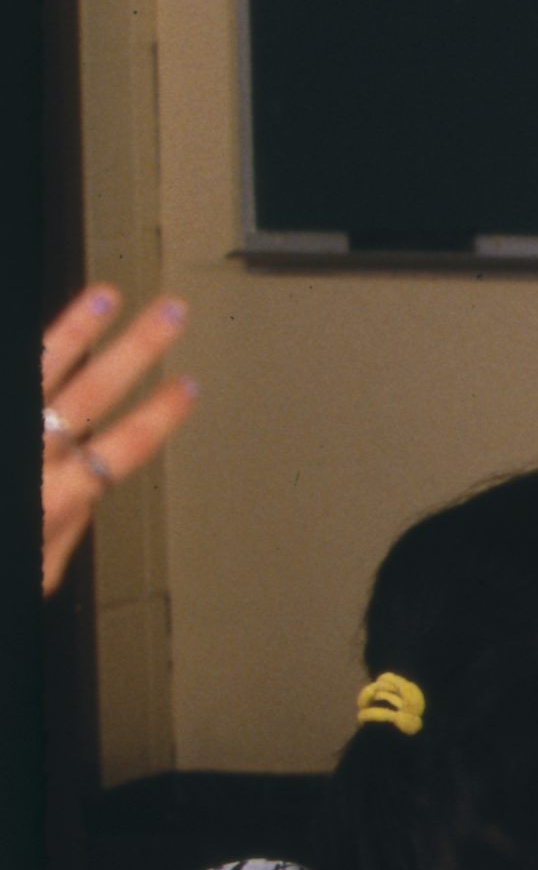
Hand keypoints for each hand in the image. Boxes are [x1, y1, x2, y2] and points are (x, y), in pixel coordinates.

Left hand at [42, 287, 195, 595]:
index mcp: (52, 499)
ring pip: (41, 370)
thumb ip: (63, 530)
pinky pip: (13, 382)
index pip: (123, 446)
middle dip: (138, 347)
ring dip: (76, 329)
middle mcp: (29, 459)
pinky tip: (44, 333)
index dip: (161, 414)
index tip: (187, 386)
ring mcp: (8, 441)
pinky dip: (34, 353)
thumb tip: (88, 497)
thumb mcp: (37, 572)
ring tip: (104, 296)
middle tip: (170, 313)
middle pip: (93, 392)